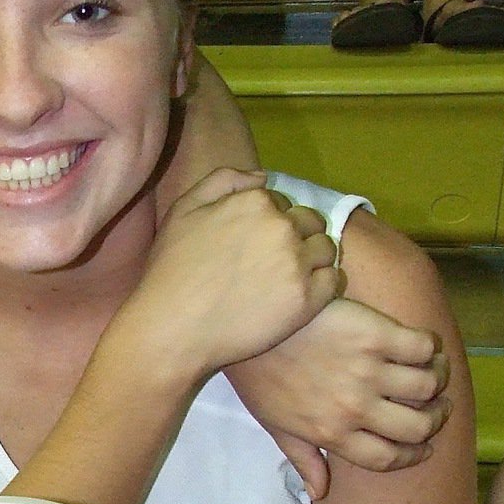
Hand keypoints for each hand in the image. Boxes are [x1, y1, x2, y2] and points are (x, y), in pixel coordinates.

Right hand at [133, 169, 341, 381]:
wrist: (174, 326)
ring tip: (285, 278)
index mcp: (256, 202)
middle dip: (296, 236)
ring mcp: (298, 263)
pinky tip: (296, 294)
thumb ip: (223, 180)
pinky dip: (320, 284)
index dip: (269, 221)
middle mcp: (283, 227)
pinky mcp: (308, 299)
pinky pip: (332, 280)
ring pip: (326, 249)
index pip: (282, 202)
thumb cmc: (171, 269)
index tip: (252, 243)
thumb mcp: (183, 209)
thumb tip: (262, 177)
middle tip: (270, 263)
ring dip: (312, 258)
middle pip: (310, 222)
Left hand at [226, 298, 450, 497]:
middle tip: (437, 407)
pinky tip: (421, 348)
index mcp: (331, 433)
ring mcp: (365, 370)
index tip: (424, 446)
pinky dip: (430, 349)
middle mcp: (353, 407)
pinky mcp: (373, 334)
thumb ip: (303, 459)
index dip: (413, 455)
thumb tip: (319, 492)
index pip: (387, 458)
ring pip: (426, 386)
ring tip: (432, 374)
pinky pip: (421, 347)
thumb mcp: (275, 424)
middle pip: (417, 427)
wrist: (246, 325)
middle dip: (435, 420)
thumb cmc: (259, 375)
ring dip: (437, 381)